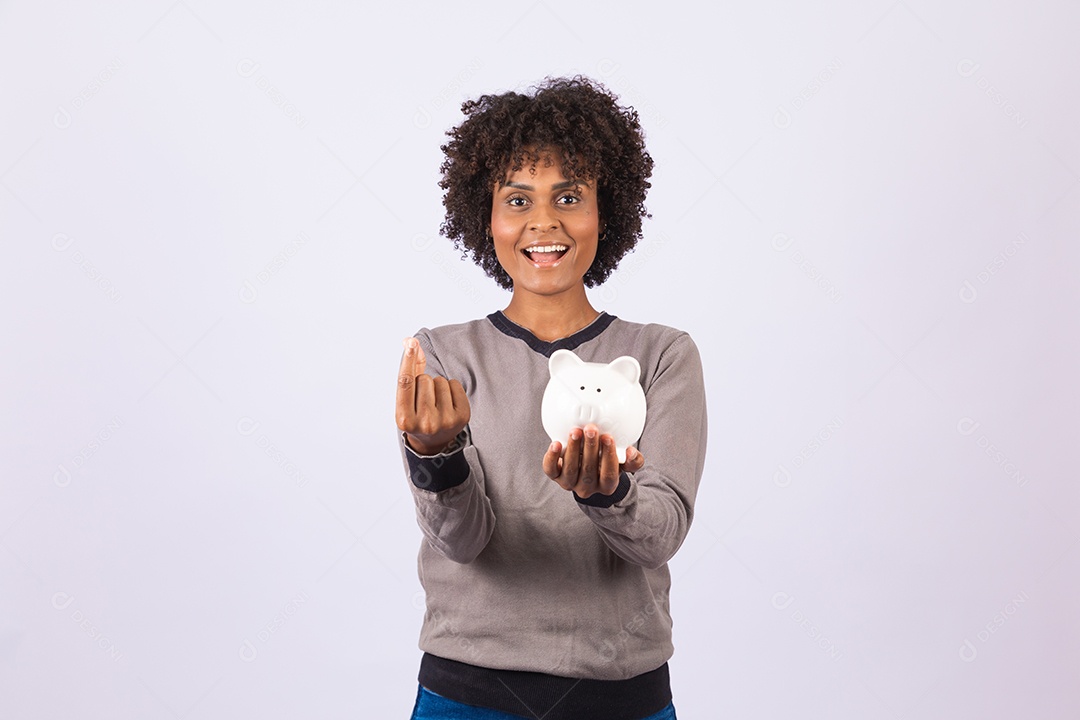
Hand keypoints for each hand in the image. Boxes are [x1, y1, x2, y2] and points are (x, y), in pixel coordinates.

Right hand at [395, 337, 469, 454]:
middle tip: (424, 400)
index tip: (411, 343)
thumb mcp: (406, 400)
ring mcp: (445, 421)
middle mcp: (425, 422)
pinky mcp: (462, 417)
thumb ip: (409, 371)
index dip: (408, 360)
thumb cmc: (416, 415)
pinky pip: (455, 384)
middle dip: (424, 383)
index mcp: (405, 419)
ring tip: (436, 402)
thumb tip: (410, 342)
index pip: (405, 382)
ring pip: (440, 380)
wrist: (432, 442)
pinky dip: (451, 388)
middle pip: (424, 379)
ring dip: (438, 386)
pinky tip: (447, 403)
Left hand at [542, 423, 644, 498]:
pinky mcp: (555, 475)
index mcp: (606, 486)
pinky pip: (550, 469)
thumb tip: (631, 452)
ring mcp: (570, 483)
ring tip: (576, 431)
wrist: (588, 469)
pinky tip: (556, 443)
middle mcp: (587, 488)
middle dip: (590, 448)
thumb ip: (633, 460)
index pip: (609, 475)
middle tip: (591, 429)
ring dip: (573, 449)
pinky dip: (552, 457)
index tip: (608, 437)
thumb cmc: (607, 463)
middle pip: (588, 470)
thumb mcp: (623, 463)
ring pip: (570, 469)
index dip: (608, 457)